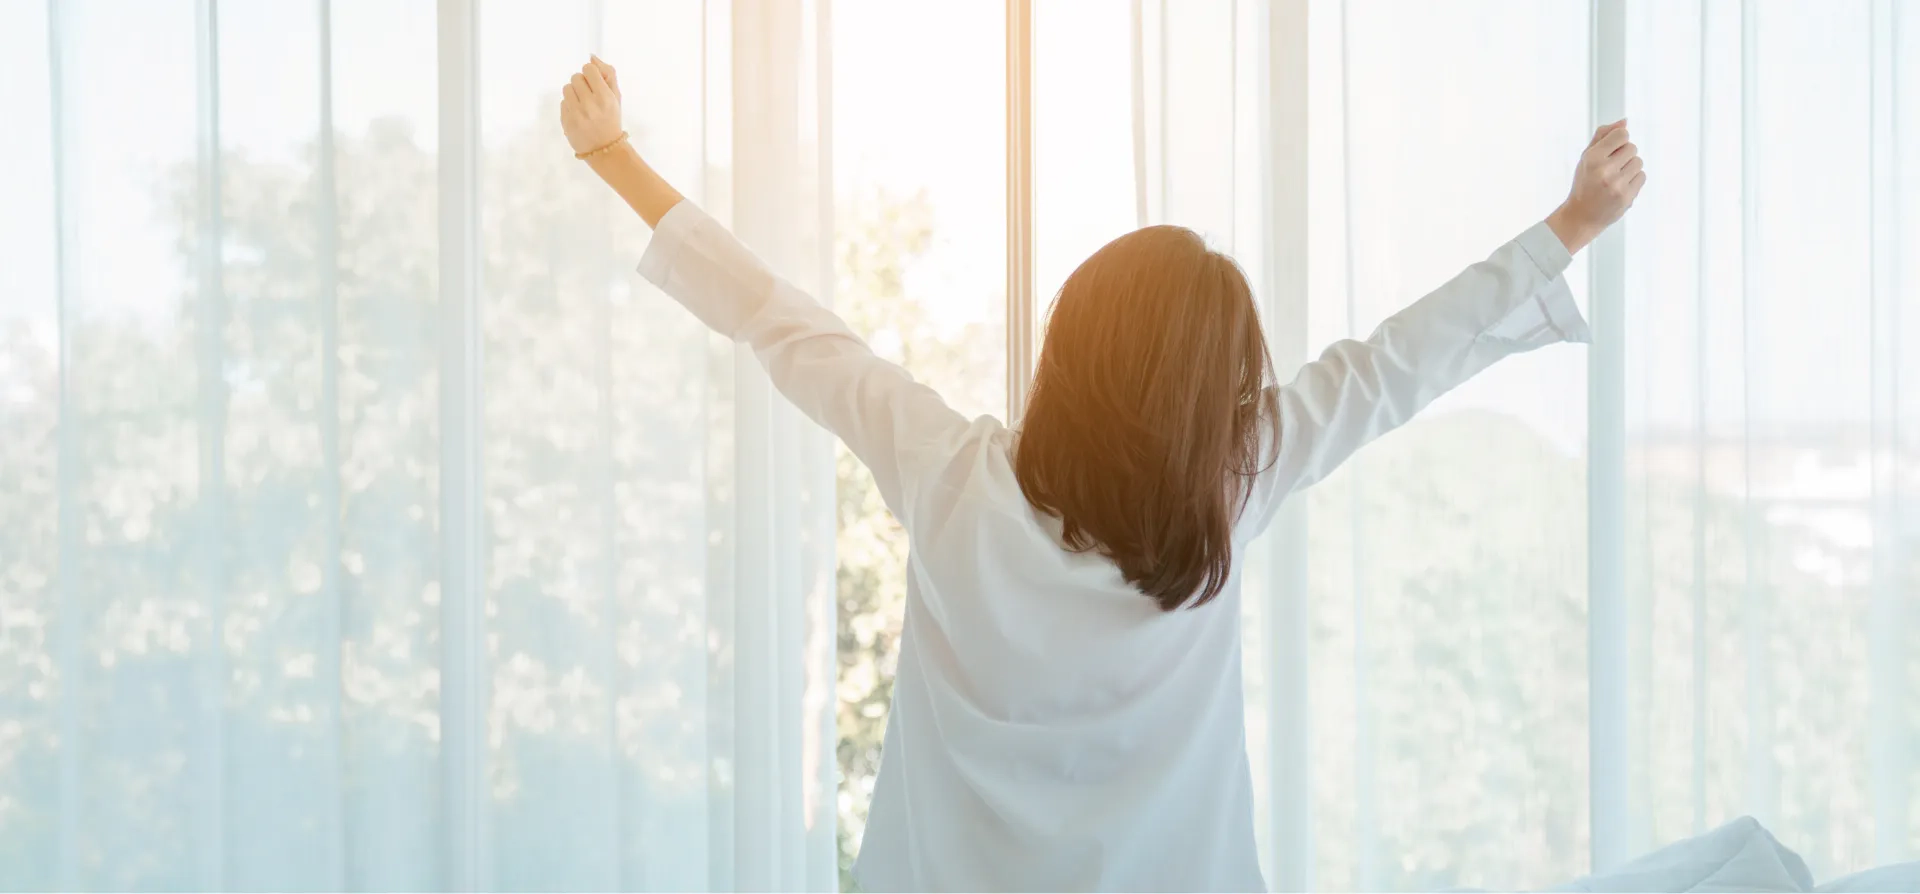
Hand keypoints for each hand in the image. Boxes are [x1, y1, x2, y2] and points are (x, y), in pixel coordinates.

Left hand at [559, 55, 622, 154]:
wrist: (604, 149)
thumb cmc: (611, 119)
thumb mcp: (616, 97)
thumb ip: (608, 74)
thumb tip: (591, 56)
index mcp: (605, 98)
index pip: (588, 69)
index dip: (591, 74)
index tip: (595, 83)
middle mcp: (590, 105)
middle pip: (575, 77)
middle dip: (582, 84)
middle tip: (589, 96)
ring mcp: (576, 114)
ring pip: (566, 88)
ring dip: (574, 93)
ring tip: (583, 105)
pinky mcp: (566, 121)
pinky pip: (562, 102)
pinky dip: (569, 106)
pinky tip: (578, 115)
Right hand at [1547, 119, 1645, 252]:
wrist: (1581, 216)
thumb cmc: (1584, 183)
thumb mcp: (1586, 157)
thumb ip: (1603, 136)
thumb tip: (1625, 121)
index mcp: (1592, 158)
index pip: (1622, 134)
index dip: (1619, 140)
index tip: (1611, 150)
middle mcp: (1604, 170)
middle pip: (1632, 148)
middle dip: (1624, 155)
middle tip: (1611, 167)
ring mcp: (1617, 185)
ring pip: (1638, 162)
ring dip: (1630, 168)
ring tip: (1616, 178)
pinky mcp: (1627, 197)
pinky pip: (1642, 177)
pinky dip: (1634, 180)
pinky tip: (1621, 187)